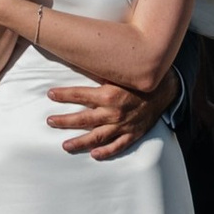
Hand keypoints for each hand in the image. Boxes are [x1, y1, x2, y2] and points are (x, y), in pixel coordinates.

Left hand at [46, 77, 165, 161]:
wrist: (164, 90)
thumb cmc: (137, 80)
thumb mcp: (118, 73)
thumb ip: (99, 72)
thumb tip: (79, 59)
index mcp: (109, 94)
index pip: (80, 95)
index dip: (63, 95)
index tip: (50, 94)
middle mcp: (113, 112)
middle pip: (83, 119)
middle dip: (65, 121)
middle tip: (50, 122)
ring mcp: (123, 125)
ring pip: (97, 137)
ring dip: (80, 142)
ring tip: (65, 145)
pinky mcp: (132, 134)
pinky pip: (118, 146)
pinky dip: (106, 152)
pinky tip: (94, 155)